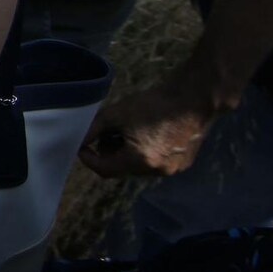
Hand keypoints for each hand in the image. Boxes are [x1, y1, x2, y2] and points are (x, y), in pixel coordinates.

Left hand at [79, 76, 222, 177]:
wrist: (193, 100)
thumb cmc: (153, 105)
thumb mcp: (116, 114)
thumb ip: (94, 130)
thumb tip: (79, 141)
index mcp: (139, 161)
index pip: (105, 170)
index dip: (90, 159)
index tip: (84, 146)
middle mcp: (157, 171)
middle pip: (122, 169)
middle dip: (110, 153)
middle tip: (108, 134)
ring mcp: (173, 170)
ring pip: (139, 167)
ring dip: (128, 154)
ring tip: (130, 132)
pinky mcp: (184, 164)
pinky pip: (156, 163)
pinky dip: (146, 154)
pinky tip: (149, 135)